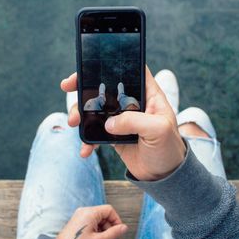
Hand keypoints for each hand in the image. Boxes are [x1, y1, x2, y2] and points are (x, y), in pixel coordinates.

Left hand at [56, 205, 127, 238]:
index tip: (118, 230)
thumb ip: (114, 233)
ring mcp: (79, 216)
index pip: (109, 210)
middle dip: (109, 226)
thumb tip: (124, 228)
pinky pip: (91, 222)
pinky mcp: (76, 222)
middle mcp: (84, 212)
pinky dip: (95, 230)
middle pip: (103, 214)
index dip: (116, 220)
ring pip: (98, 219)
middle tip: (108, 238)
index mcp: (89, 213)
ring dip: (102, 229)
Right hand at [60, 66, 185, 180]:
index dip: (109, 63)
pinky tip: (86, 149)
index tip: (89, 67)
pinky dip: (87, 140)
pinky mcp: (113, 135)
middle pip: (105, 86)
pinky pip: (95, 132)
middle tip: (68, 88)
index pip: (129, 69)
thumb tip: (109, 123)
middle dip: (84, 87)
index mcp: (148, 94)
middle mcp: (133, 103)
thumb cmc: (169, 148)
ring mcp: (121, 118)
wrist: (164, 175)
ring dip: (81, 114)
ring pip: (95, 108)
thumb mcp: (158, 130)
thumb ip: (135, 121)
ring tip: (74, 124)